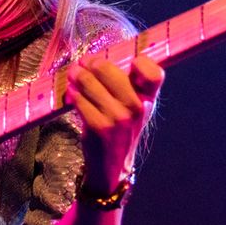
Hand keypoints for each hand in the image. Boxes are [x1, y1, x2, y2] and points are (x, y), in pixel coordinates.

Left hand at [63, 53, 164, 190]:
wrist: (113, 165)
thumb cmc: (121, 129)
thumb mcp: (134, 108)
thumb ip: (129, 86)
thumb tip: (100, 59)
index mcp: (148, 99)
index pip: (154, 73)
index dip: (142, 63)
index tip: (128, 63)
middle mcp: (137, 107)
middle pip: (108, 70)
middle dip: (91, 63)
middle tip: (83, 62)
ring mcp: (118, 118)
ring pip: (89, 83)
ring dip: (76, 75)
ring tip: (73, 74)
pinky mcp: (99, 127)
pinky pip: (80, 100)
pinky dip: (73, 93)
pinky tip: (71, 93)